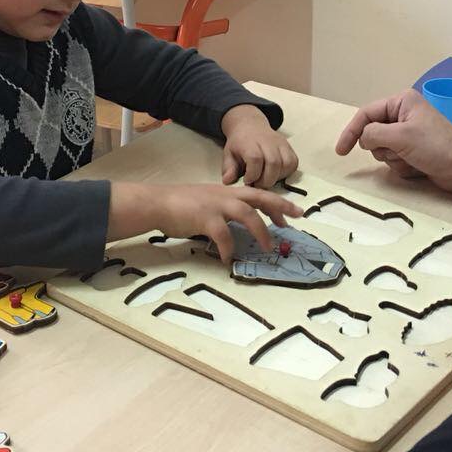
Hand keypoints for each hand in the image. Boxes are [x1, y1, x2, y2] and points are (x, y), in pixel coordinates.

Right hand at [108, 182, 302, 261]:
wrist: (157, 203)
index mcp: (227, 192)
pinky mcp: (205, 218)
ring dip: (260, 232)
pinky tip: (227, 259)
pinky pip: (223, 235)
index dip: (277, 203)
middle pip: (260, 198)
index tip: (293, 213)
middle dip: (280, 209)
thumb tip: (238, 225)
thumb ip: (224, 210)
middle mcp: (226, 195)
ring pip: (248, 214)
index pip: (258, 193)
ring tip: (268, 248)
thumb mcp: (207, 202)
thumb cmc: (180, 204)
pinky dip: (228, 248)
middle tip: (294, 223)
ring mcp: (216, 205)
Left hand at [220, 104, 298, 188]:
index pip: (255, 158)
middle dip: (266, 180)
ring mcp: (280, 143)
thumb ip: (228, 168)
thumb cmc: (239, 143)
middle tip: (257, 184)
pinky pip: (293, 162)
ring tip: (266, 179)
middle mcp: (267, 141)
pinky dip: (287, 173)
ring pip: (286, 164)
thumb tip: (227, 181)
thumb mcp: (229, 154)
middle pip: (273, 163)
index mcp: (249, 142)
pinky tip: (276, 175)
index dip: (253, 174)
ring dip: (277, 177)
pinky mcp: (289, 147)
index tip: (247, 181)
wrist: (250, 126)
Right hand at [335, 89, 451, 192]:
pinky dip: (401, 165)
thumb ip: (374, 133)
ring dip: (393, 159)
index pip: (366, 114)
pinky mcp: (413, 150)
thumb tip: (364, 139)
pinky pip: (393, 159)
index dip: (351, 132)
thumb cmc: (434, 146)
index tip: (341, 151)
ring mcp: (408, 133)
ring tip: (411, 160)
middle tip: (398, 152)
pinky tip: (417, 166)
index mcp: (401, 102)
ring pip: (382, 149)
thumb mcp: (400, 136)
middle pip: (373, 133)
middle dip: (382, 148)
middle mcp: (403, 114)